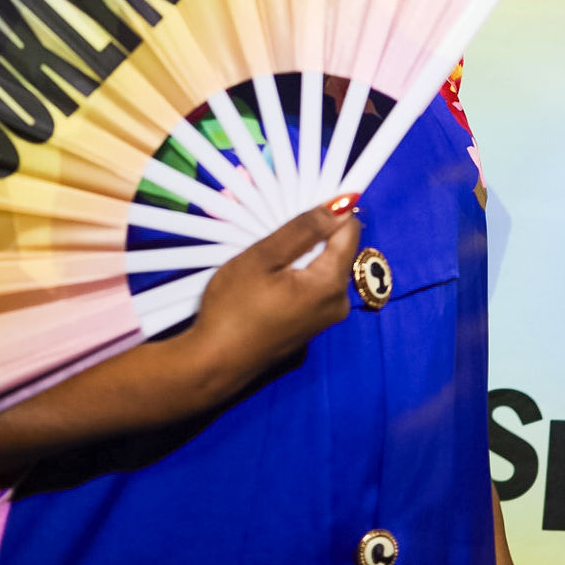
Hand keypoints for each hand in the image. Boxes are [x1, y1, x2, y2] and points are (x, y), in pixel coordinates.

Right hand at [192, 204, 360, 394]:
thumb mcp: (263, 258)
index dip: (329, 209)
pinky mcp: (309, 324)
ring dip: (298, 249)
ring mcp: (324, 316)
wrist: (215, 363)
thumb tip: (340, 205)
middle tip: (270, 223)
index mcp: (330, 284)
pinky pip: (311, 285)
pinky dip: (294, 270)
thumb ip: (303, 229)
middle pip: (336, 248)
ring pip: (322, 265)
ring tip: (263, 246)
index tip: (298, 201)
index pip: (349, 229)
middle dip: (309, 229)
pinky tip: (265, 271)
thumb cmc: (233, 308)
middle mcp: (337, 302)